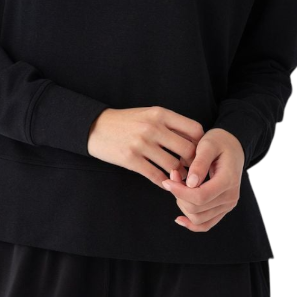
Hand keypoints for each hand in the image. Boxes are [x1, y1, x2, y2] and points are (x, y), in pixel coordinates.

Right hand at [87, 106, 204, 188]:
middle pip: (187, 150)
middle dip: (193, 163)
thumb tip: (195, 141)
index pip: (194, 130)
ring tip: (179, 178)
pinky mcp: (131, 159)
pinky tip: (165, 182)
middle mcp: (153, 127)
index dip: (201, 144)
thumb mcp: (149, 114)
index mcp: (160, 114)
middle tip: (192, 170)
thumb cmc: (127, 122)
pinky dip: (164, 182)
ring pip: (173, 166)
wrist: (96, 127)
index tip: (199, 153)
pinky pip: (156, 176)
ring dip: (179, 175)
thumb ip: (170, 125)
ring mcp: (141, 144)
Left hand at [161, 128, 244, 231]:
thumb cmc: (219, 142)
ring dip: (182, 204)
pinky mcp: (222, 209)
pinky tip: (179, 217)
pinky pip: (206, 225)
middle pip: (197, 209)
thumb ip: (200, 163)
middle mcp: (230, 197)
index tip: (167, 180)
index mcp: (228, 180)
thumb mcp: (208, 144)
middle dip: (179, 195)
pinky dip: (191, 224)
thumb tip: (190, 183)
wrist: (232, 147)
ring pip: (198, 218)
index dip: (180, 191)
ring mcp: (227, 205)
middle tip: (173, 175)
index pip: (201, 196)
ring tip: (178, 184)